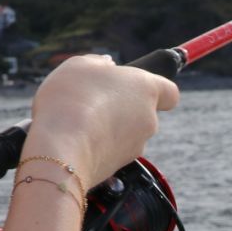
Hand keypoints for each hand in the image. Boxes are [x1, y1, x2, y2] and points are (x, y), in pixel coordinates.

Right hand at [25, 55, 179, 185]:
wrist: (61, 147)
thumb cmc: (72, 98)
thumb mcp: (80, 65)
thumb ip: (98, 63)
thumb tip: (106, 66)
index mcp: (146, 89)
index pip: (170, 93)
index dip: (157, 91)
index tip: (139, 89)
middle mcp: (149, 120)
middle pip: (142, 113)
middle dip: (121, 108)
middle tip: (92, 101)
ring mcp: (136, 147)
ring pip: (125, 134)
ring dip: (107, 128)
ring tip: (77, 121)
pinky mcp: (120, 168)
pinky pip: (110, 152)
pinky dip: (97, 146)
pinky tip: (74, 140)